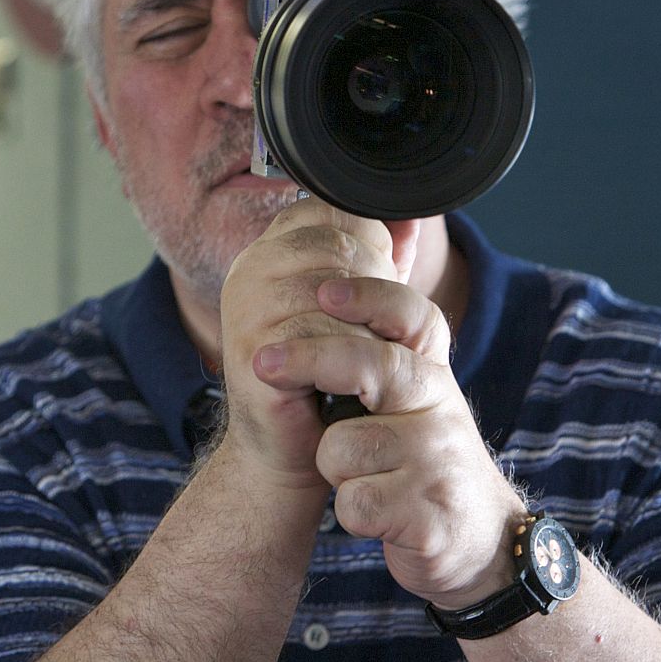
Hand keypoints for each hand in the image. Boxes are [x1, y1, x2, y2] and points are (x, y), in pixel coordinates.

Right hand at [216, 199, 410, 488]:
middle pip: (337, 247)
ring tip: (365, 359)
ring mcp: (246, 309)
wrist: (299, 451)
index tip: (379, 286)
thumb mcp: (361, 309)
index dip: (370, 245)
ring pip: (334, 292)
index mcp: (272, 250)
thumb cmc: (331, 378)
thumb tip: (413, 217)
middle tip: (378, 331)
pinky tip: (351, 382)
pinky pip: (323, 338)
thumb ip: (381, 259)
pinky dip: (352, 360)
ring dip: (367, 329)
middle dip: (375, 287)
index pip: (330, 210)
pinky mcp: (253, 352)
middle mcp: (251, 269)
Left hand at [250, 263, 523, 608]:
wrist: (476, 537)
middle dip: (312, 360)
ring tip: (362, 477)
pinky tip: (378, 516)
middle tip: (261, 363)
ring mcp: (438, 462)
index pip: (412, 317)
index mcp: (433, 373)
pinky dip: (353, 514)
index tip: (325, 290)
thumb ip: (387, 338)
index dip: (370, 297)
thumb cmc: (422, 458)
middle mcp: (441, 408)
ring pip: (344, 447)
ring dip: (334, 468)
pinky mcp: (428, 516)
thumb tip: (366, 252)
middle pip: (375, 367)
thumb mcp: (414, 395)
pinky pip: (355, 504)